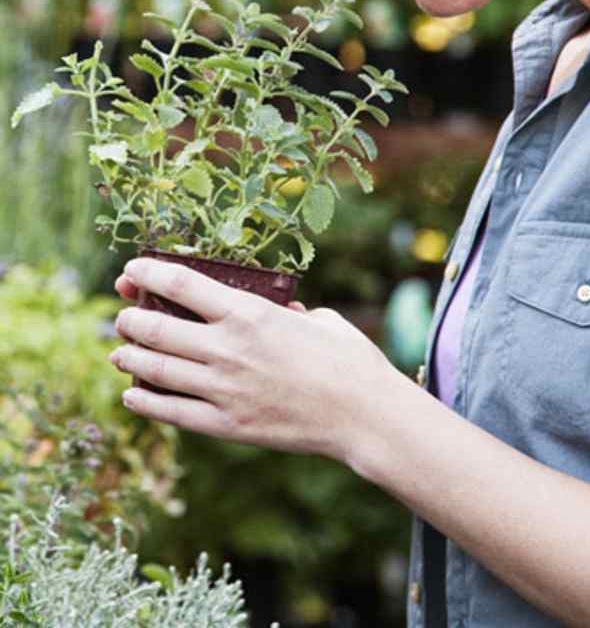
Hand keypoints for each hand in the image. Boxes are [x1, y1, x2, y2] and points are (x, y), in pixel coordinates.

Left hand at [110, 257, 396, 463]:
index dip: (148, 274)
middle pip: (157, 328)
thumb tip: (281, 313)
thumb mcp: (318, 319)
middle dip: (130, 318)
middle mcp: (228, 348)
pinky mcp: (227, 425)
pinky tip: (132, 395)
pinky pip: (172, 412)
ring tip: (119, 352)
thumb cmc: (348, 358)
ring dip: (130, 357)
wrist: (363, 413)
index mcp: (250, 313)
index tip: (131, 271)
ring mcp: (224, 389)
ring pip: (157, 369)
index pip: (181, 284)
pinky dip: (145, 401)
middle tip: (122, 316)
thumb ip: (288, 313)